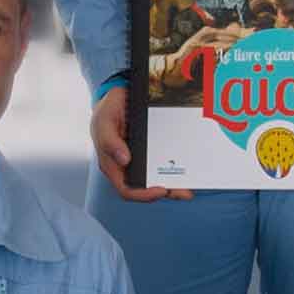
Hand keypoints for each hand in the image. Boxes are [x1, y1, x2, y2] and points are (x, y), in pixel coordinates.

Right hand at [87, 81, 186, 203]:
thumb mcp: (105, 120)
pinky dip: (175, 171)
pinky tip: (186, 171)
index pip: (127, 189)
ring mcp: (140, 162)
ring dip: (173, 186)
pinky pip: (163, 166)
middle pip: (146, 189)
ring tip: (189, 187)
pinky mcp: (150, 154)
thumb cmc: (108, 111)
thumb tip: (123, 160)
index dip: (144, 195)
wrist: (120, 97)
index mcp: (113, 166)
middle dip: (166, 192)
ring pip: (157, 180)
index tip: (161, 190)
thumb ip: (109, 140)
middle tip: (184, 192)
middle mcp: (127, 168)